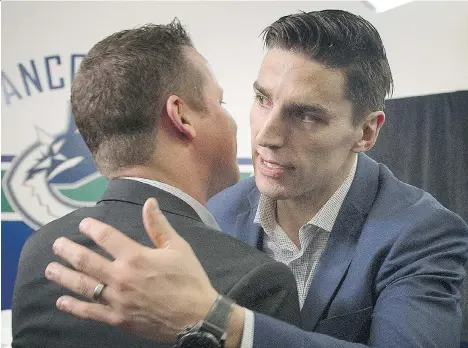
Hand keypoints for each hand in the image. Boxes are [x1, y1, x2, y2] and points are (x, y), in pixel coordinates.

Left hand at [45, 198, 217, 342]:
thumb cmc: (189, 279)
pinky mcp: (118, 319)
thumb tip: (149, 202)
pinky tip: (61, 301)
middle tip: (57, 245)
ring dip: (63, 276)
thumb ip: (158, 226)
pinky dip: (74, 306)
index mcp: (136, 257)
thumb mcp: (178, 248)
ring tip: (50, 268)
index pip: (106, 237)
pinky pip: (90, 312)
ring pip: (83, 286)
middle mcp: (121, 277)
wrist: (197, 316)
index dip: (92, 228)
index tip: (83, 224)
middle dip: (68, 251)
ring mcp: (117, 300)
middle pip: (86, 261)